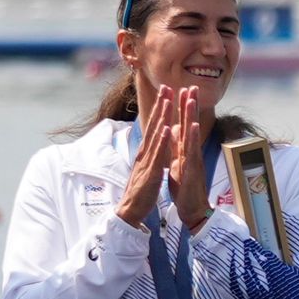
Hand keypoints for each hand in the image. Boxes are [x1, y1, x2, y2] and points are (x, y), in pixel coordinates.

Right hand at [115, 91, 180, 227]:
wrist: (131, 211)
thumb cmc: (141, 190)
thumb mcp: (148, 167)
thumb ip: (151, 154)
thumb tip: (155, 142)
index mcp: (146, 152)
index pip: (154, 127)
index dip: (160, 110)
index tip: (166, 93)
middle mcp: (144, 153)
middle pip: (153, 125)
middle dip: (160, 106)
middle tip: (166, 87)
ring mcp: (146, 162)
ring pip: (155, 136)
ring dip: (161, 118)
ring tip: (167, 101)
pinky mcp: (150, 173)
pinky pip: (157, 155)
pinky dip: (162, 141)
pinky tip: (167, 129)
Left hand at [149, 89, 213, 233]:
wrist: (192, 209)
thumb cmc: (185, 188)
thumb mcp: (178, 164)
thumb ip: (176, 147)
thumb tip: (172, 131)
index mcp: (185, 150)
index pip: (183, 124)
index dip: (182, 108)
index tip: (182, 89)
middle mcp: (191, 152)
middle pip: (189, 124)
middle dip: (189, 104)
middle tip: (190, 85)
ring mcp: (193, 160)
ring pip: (191, 134)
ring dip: (190, 116)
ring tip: (190, 99)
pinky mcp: (192, 170)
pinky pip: (190, 152)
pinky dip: (191, 138)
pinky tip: (190, 126)